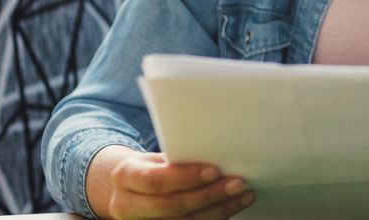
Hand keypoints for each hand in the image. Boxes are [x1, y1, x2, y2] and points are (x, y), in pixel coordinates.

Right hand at [87, 146, 256, 218]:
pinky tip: (231, 207)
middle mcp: (126, 205)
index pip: (155, 180)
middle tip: (237, 184)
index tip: (215, 171)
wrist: (127, 189)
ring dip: (218, 210)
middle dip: (208, 195)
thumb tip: (216, 155)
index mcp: (125, 176)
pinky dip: (214, 217)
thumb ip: (176, 159)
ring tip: (243, 195)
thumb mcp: (154, 158)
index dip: (186, 177)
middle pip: (171, 206)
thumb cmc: (149, 167)